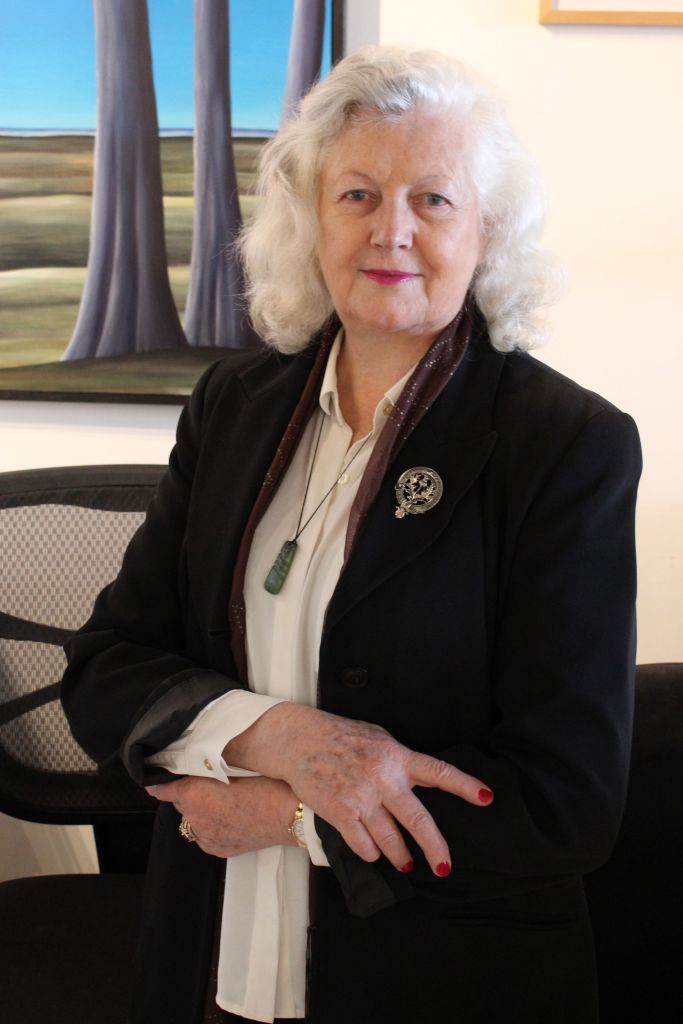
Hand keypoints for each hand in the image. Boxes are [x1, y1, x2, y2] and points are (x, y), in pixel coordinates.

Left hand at [146, 775, 297, 857]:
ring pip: (193, 819)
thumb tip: (193, 763)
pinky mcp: (217, 848)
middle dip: (189, 793)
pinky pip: (204, 834)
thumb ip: (206, 765)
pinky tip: (230, 817)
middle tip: (212, 783)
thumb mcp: (234, 763)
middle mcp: (195, 817)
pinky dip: (211, 826)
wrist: (289, 812)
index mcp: (193, 793)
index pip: (161, 788)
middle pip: (180, 802)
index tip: (155, 777)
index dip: (158, 781)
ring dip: (201, 810)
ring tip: (225, 802)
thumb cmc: (266, 783)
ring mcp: (206, 836)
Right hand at [224, 704, 492, 875]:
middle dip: (435, 848)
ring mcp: (362, 797)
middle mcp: (383, 778)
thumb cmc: (341, 737)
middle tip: (444, 866)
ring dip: (400, 857)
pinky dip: (371, 853)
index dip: (465, 786)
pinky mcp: (341, 813)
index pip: (438, 772)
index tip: (487, 798)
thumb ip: (400, 760)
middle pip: (418, 821)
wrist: (300, 740)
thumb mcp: (378, 738)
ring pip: (391, 841)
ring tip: (405, 862)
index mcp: (397, 756)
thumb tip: (423, 778)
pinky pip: (364, 846)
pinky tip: (373, 852)